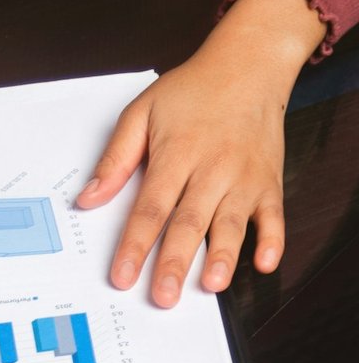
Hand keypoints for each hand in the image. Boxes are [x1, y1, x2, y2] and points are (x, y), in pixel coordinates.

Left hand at [75, 0, 327, 305]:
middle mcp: (213, 169)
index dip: (134, 245)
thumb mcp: (141, 112)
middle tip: (160, 297)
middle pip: (189, 223)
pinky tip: (263, 264)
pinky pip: (275, 215)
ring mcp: (245, 177)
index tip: (121, 275)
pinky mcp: (270, 181)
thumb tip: (88, 198)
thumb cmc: (191, 91)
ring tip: (209, 286)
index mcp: (176, 154)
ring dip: (222, 256)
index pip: (150, 208)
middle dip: (173, 262)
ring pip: (231, 223)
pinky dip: (272, 240)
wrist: (249, 64)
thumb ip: (115, 158)